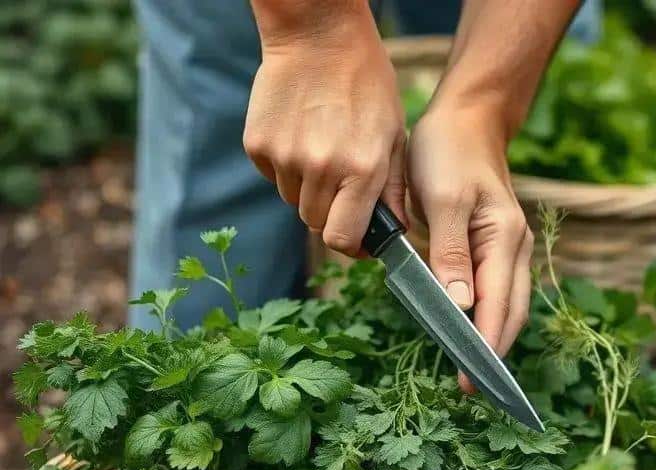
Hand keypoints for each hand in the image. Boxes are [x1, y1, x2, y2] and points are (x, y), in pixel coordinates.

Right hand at [243, 3, 405, 255]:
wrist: (318, 36)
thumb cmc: (366, 83)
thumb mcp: (393, 134)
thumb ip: (393, 188)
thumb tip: (395, 230)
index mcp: (361, 169)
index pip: (342, 238)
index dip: (351, 245)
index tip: (357, 238)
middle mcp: (320, 169)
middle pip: (316, 224)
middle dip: (331, 215)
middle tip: (342, 187)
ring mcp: (284, 157)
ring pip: (293, 200)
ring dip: (308, 190)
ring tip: (323, 150)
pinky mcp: (258, 144)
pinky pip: (272, 176)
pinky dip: (286, 167)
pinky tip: (301, 135)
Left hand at [407, 105, 533, 391]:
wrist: (465, 117)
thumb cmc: (447, 153)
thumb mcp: (443, 199)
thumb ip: (451, 253)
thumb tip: (461, 306)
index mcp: (505, 240)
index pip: (500, 307)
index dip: (486, 347)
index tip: (471, 381)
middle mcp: (514, 248)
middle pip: (512, 314)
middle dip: (494, 353)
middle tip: (471, 390)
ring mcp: (508, 248)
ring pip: (507, 305)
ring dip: (492, 338)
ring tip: (470, 370)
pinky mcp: (495, 245)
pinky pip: (495, 290)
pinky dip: (486, 316)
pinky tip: (469, 331)